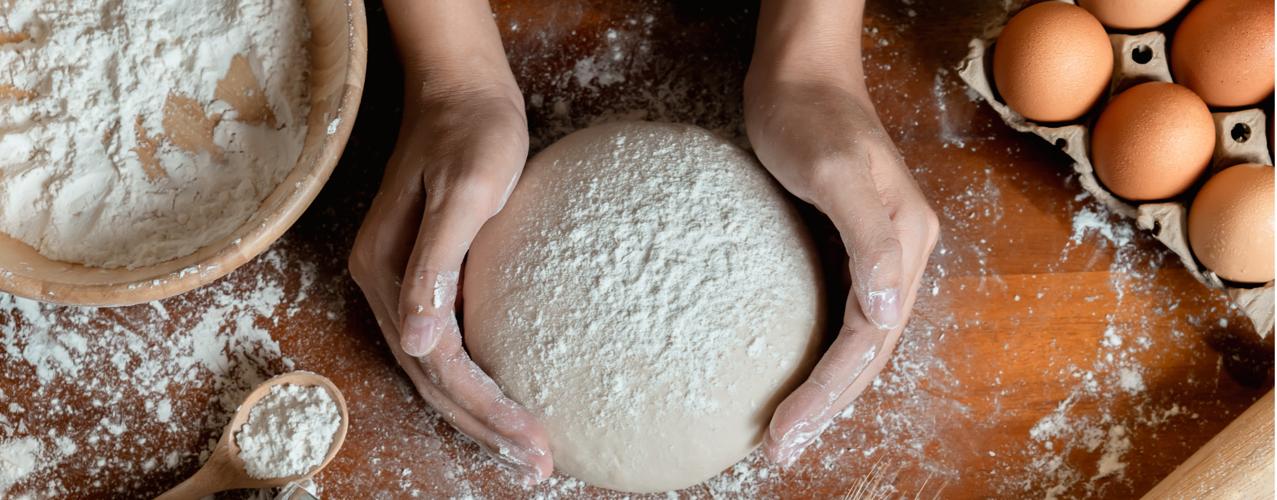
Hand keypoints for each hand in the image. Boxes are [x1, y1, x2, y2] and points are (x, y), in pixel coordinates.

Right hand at [348, 81, 551, 483]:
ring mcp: (400, 284)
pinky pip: (445, 344)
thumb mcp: (464, 191)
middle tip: (539, 464)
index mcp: (386, 270)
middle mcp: (385, 286)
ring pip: (436, 370)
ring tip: (526, 448)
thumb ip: (436, 263)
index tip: (534, 442)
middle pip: (433, 379)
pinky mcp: (426, 275)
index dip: (485, 409)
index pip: (438, 363)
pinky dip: (475, 379)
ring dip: (480, 413)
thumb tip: (414, 341)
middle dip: (485, 427)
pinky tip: (505, 397)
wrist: (462, 91)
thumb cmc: (472, 133)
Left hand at [745, 75, 939, 465]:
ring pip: (861, 340)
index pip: (870, 339)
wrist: (799, 70)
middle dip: (829, 406)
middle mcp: (903, 253)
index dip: (830, 392)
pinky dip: (823, 355)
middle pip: (871, 350)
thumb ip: (869, 239)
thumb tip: (890, 311)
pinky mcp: (850, 245)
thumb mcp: (834, 171)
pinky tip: (799, 376)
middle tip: (783, 450)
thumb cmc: (809, 113)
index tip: (787, 432)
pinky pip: (844, 316)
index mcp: (906, 241)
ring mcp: (881, 251)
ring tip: (791, 432)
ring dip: (829, 391)